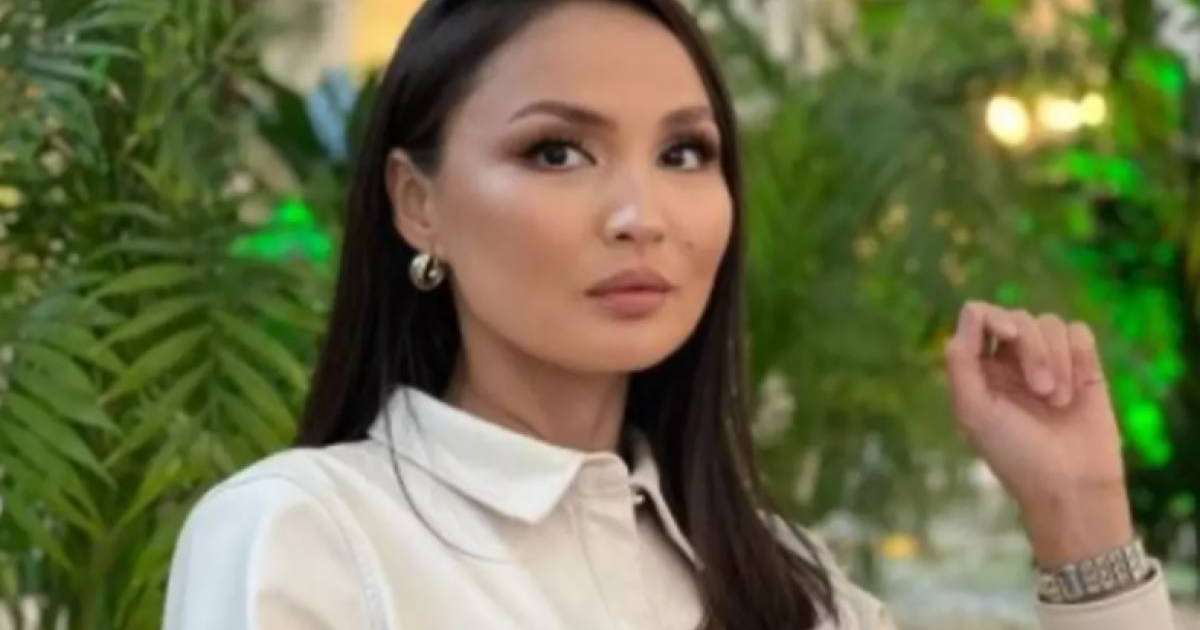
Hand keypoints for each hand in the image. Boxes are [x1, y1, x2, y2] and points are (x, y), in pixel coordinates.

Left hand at [943, 301, 1133, 567]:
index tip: (1007, 336)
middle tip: (1041, 391)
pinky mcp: (1083, 367)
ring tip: (1058, 401)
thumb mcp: (973, 410)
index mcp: (980, 369)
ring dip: (1056, 360)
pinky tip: (1077, 389)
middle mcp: (1011, 361)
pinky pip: (1078, 332)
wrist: (1071, 485)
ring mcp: (1048, 362)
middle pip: (1017, 317)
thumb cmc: (1015, 454)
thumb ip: (960, 360)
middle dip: (1031, 349)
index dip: (992, 317)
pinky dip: (1078, 355)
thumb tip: (973, 313)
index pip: (979, 316)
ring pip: (1049, 323)